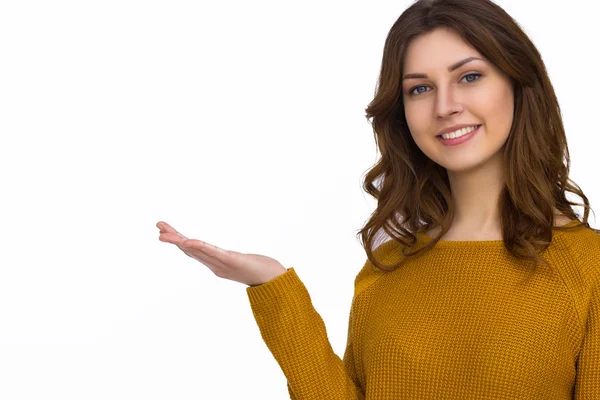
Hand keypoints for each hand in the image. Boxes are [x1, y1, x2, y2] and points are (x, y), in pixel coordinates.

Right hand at [156, 221, 287, 286]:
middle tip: (158, 226)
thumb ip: (230, 258)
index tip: (163, 229)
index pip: (192, 249)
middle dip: (173, 238)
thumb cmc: (259, 270)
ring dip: (180, 242)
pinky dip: (201, 247)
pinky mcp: (234, 262)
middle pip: (190, 249)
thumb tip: (224, 254)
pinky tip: (189, 241)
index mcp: (215, 263)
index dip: (177, 240)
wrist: (275, 281)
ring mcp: (223, 264)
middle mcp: (216, 264)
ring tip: (164, 234)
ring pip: (197, 251)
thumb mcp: (241, 261)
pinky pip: (214, 253)